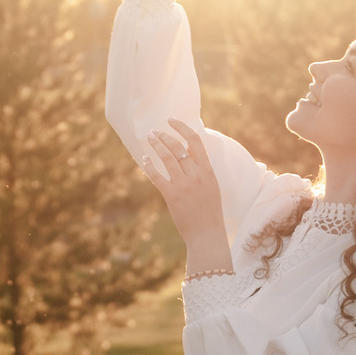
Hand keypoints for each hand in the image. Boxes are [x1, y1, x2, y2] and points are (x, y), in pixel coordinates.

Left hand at [141, 117, 233, 276]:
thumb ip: (201, 170)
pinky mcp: (172, 195)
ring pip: (166, 157)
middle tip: (153, 132)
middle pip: (177, 147)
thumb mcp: (211, 186)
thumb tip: (189, 153)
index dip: (182, 127)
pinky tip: (144, 160)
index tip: (172, 120)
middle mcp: (196, 174)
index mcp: (208, 170)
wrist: (207, 234)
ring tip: (149, 139)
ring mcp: (184, 184)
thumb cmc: (210, 211)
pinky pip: (157, 176)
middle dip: (163, 136)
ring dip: (155, 145)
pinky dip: (149, 166)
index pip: (195, 141)